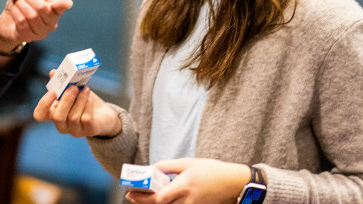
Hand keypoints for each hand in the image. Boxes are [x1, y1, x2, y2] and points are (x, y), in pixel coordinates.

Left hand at [0, 0, 72, 48]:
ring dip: (20, 4)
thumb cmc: (22, 4)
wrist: (10, 21)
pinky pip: (21, 22)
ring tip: (17, 2)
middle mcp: (51, 23)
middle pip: (42, 8)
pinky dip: (15, 12)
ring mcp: (40, 32)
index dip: (64, 4)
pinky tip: (14, 9)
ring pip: (31, 16)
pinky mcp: (28, 37)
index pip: (61, 7)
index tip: (68, 3)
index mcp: (54, 9)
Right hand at [32, 74, 120, 137]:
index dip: (43, 104)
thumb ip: (62, 82)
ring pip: (73, 117)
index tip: (53, 92)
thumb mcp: (73, 89)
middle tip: (74, 87)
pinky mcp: (89, 130)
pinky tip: (90, 98)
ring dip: (80, 100)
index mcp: (53, 113)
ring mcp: (75, 130)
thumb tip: (53, 72)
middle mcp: (62, 125)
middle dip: (66, 100)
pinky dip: (87, 106)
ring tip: (86, 90)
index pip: (39, 115)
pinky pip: (86, 119)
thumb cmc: (84, 100)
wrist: (104, 113)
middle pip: (57, 117)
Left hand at [125, 159, 250, 203]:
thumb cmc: (210, 170)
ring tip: (141, 195)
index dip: (142, 197)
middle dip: (143, 201)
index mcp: (184, 186)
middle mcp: (186, 200)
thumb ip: (168, 166)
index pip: (158, 198)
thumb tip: (152, 169)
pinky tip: (158, 197)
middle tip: (131, 195)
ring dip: (153, 202)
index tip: (130, 191)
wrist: (232, 183)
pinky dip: (165, 203)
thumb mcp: (187, 162)